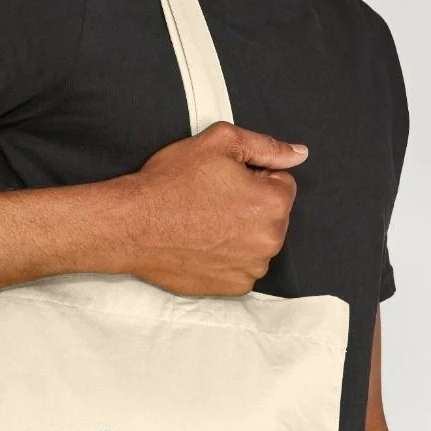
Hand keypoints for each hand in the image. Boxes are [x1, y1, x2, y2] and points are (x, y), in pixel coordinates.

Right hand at [122, 121, 307, 296]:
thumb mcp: (219, 142)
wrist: (132, 225)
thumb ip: (266, 147)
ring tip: (204, 222)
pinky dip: (227, 257)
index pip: (282, 184)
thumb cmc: (171, 183)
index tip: (225, 181)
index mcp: (273, 203)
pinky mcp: (232, 288)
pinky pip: (242, 267)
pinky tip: (202, 244)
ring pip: (257, 243)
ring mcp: (251, 268)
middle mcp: (269, 241)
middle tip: (211, 200)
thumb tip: (298, 153)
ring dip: (240, 233)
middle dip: (251, 206)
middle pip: (273, 216)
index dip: (254, 177)